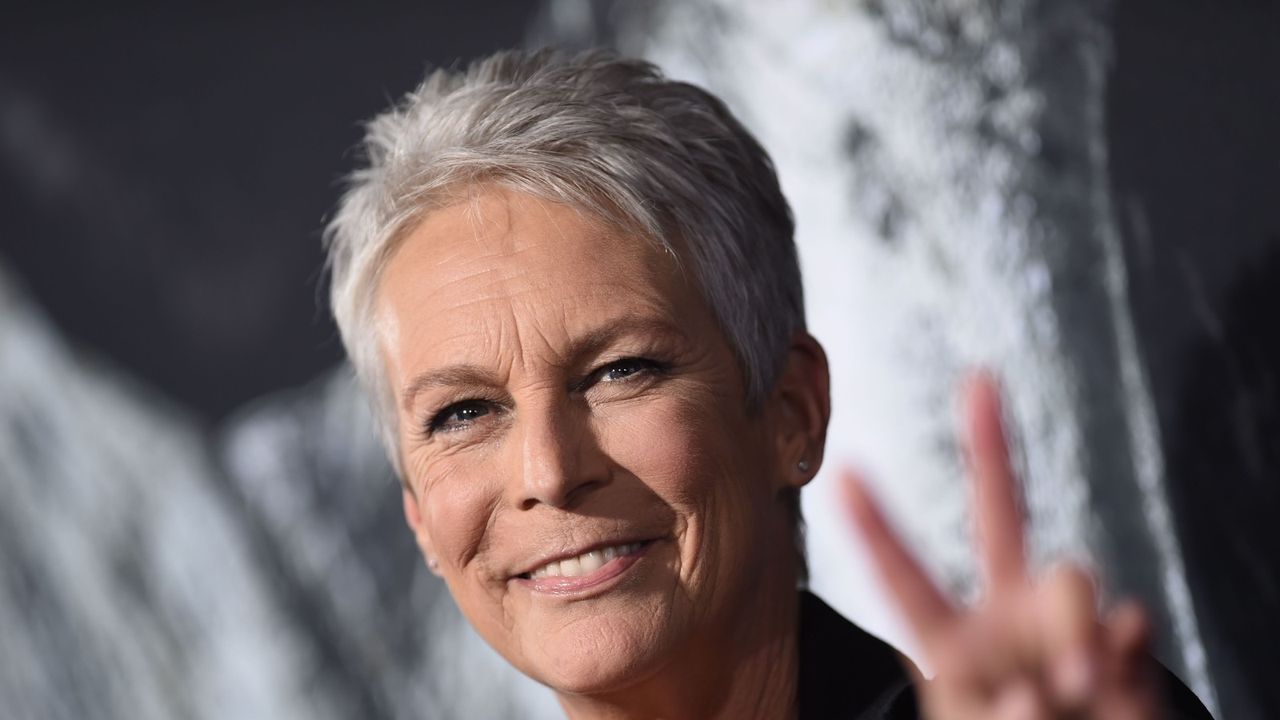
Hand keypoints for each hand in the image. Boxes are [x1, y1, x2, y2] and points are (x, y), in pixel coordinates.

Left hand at [842, 372, 1162, 718]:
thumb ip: (1013, 710)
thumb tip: (1065, 673)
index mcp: (949, 641)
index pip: (906, 578)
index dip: (875, 529)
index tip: (840, 472)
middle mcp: (1006, 613)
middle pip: (1001, 514)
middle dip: (990, 445)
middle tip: (980, 379)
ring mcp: (1064, 622)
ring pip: (1071, 576)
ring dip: (1073, 629)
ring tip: (1078, 688)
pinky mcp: (1120, 641)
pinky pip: (1128, 622)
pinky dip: (1123, 659)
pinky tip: (1110, 689)